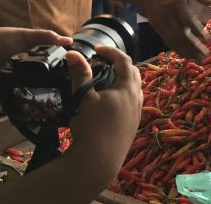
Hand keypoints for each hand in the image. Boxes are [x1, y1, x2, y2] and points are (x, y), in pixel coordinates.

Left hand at [0, 27, 71, 103]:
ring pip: (37, 98)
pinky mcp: (7, 97)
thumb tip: (69, 41)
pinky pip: (19, 106)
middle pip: (51, 87)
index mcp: (39, 61)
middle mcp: (32, 76)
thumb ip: (44, 37)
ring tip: (63, 105)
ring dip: (47, 101)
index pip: (58, 70)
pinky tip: (40, 110)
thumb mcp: (24, 35)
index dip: (69, 74)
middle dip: (62, 92)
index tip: (83, 77)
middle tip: (75, 95)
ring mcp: (21, 88)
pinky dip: (27, 109)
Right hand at [64, 46, 141, 179]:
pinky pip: (133, 101)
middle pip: (134, 73)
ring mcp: (137, 112)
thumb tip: (72, 53)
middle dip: (120, 64)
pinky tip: (111, 101)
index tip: (97, 49)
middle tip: (103, 62)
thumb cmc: (91, 128)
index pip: (124, 61)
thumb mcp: (83, 99)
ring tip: (106, 79)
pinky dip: (124, 93)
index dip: (111, 52)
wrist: (99, 162)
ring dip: (123, 79)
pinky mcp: (134, 124)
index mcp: (127, 88)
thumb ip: (80, 74)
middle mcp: (137, 98)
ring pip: (135, 88)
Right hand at [138, 0, 210, 59]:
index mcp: (176, 3)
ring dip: (186, 51)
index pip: (187, 20)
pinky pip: (168, 41)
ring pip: (173, 41)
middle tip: (205, 55)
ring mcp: (161, 23)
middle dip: (192, 47)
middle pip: (180, 34)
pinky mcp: (157, 28)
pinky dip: (177, 49)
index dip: (197, 31)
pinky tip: (186, 55)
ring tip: (198, 60)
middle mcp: (168, 15)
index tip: (207, 40)